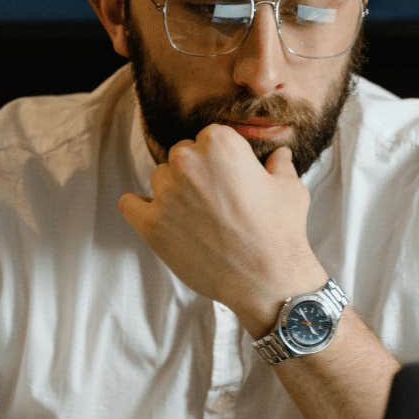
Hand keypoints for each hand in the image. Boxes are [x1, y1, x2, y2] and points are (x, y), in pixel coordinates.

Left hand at [118, 124, 327, 330]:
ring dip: (173, 192)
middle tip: (214, 200)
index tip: (229, 178)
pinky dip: (141, 209)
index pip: (207, 138)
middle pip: (180, 156)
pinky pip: (129, 204)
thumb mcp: (289, 189)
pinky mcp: (151, 224)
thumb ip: (279, 165)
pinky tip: (160, 219)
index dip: (219, 159)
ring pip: (159, 179)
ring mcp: (166, 193)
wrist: (267, 280)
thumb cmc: (280, 232)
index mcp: (219, 144)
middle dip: (195, 174)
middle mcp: (187, 161)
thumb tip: (280, 154)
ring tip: (196, 217)